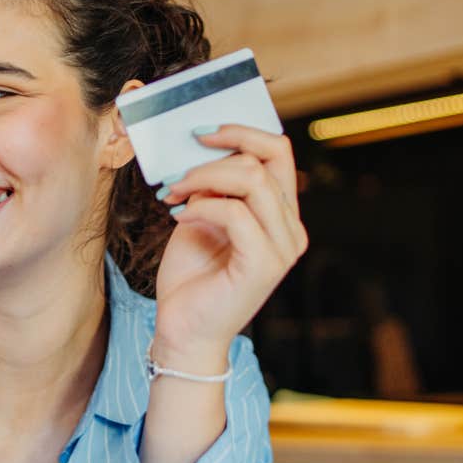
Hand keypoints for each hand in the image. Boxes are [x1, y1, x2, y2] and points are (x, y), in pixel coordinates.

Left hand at [153, 124, 308, 369]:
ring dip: (202, 178)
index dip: (242, 131)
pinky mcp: (264, 265)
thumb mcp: (198, 218)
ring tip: (172, 194)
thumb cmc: (190, 278)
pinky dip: (201, 207)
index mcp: (280, 215)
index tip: (200, 132)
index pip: (278, 152)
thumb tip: (199, 149)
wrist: (182, 331)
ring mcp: (282, 248)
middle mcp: (290, 229)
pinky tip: (179, 219)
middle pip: (268, 158)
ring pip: (252, 180)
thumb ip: (210, 187)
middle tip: (176, 171)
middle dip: (216, 154)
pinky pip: (236, 213)